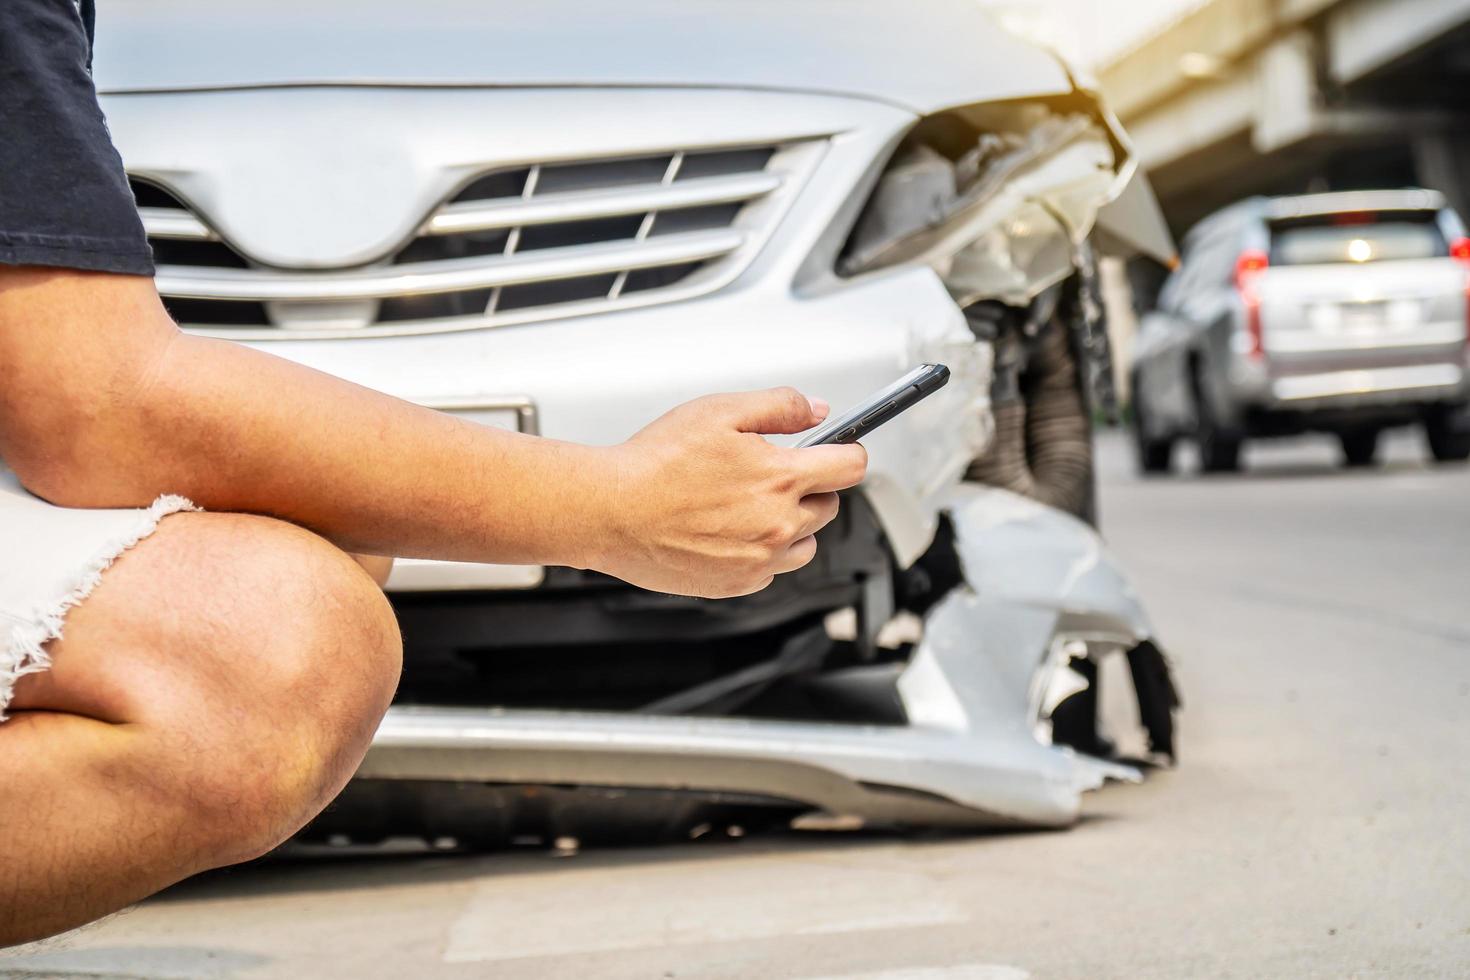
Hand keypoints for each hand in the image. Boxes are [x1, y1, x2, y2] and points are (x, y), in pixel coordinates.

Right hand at [592, 387, 867, 597]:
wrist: (611, 511)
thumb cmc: (655, 463)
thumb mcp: (720, 411)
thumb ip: (779, 406)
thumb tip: (817, 411)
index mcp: (781, 478)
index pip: (851, 467)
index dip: (847, 452)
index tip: (839, 450)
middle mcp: (779, 524)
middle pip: (829, 505)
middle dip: (810, 487)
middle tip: (768, 473)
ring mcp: (760, 558)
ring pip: (805, 543)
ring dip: (790, 524)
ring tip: (746, 505)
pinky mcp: (738, 583)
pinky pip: (771, 568)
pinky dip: (760, 550)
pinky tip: (727, 530)